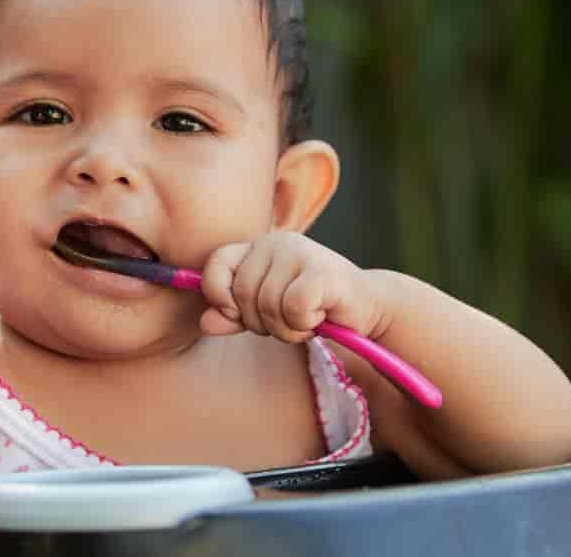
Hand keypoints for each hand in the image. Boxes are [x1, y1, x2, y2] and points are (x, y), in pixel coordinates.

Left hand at [198, 231, 383, 341]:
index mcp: (257, 247)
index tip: (237, 313)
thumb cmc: (311, 308)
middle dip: (261, 323)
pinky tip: (321, 317)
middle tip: (288, 321)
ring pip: (268, 306)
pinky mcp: (323, 271)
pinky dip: (304, 325)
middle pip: (243, 294)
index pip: (216, 263)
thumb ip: (233, 315)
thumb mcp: (265, 313)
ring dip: (286, 329)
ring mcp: (301, 252)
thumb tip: (205, 322)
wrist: (365, 309)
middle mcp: (276, 242)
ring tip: (307, 320)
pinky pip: (293, 309)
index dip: (219, 294)